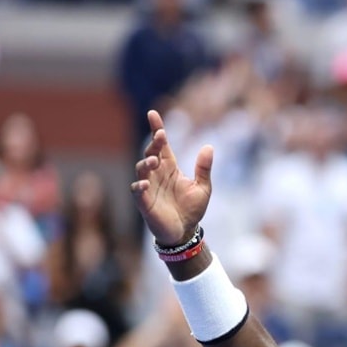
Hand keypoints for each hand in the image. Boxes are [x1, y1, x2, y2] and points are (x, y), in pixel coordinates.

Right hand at [131, 110, 213, 246]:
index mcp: (170, 168)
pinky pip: (137, 191)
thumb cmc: (192, 209)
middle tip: (160, 135)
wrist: (186, 232)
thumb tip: (209, 146)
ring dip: (146, 162)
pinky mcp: (145, 202)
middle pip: (151, 153)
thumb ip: (204, 168)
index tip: (153, 114)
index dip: (157, 129)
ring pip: (141, 169)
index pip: (162, 145)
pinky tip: (145, 183)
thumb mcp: (203, 187)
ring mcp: (149, 187)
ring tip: (154, 159)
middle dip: (154, 143)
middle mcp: (157, 174)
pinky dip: (140, 186)